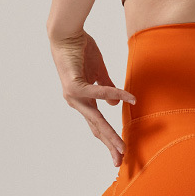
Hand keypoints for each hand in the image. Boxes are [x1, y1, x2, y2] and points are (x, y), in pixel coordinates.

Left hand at [49, 29, 135, 166]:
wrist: (66, 34)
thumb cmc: (81, 51)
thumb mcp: (98, 73)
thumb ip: (108, 89)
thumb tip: (116, 106)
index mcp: (83, 101)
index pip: (97, 125)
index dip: (108, 139)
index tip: (119, 153)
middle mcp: (76, 102)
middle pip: (96, 128)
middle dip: (109, 145)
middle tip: (120, 161)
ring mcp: (73, 96)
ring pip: (95, 119)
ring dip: (109, 134)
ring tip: (121, 146)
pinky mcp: (74, 85)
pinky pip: (99, 92)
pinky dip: (114, 95)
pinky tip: (128, 99)